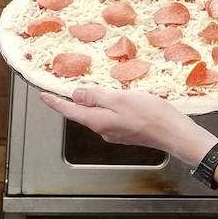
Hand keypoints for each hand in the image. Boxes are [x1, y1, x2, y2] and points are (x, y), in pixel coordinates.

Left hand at [41, 87, 217, 165]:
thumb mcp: (120, 99)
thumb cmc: (150, 114)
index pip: (70, 110)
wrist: (174, 133)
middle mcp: (103, 130)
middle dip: (79, 101)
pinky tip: (124, 100)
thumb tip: (76, 94)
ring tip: (104, 89)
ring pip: (100, 115)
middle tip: (76, 85)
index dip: (56, 102)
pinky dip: (112, 107)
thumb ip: (97, 97)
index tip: (43, 96)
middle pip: (84, 113)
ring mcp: (116, 133)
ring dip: (98, 103)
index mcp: (98, 121)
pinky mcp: (128, 133)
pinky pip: (113, 118)